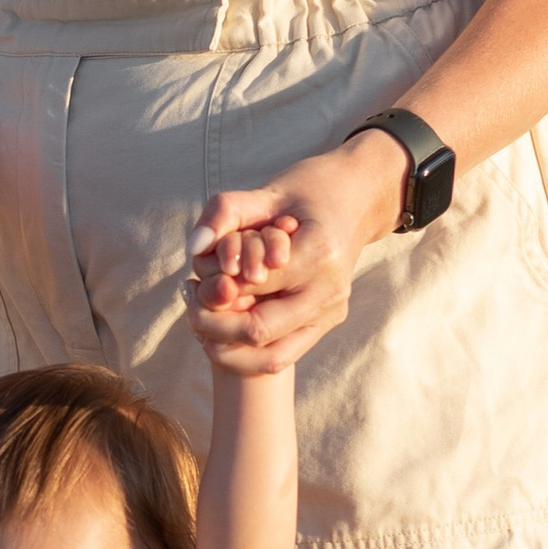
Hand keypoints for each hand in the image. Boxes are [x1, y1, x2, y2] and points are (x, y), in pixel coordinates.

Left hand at [186, 135, 407, 370]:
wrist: (358, 200)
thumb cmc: (307, 191)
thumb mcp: (267, 190)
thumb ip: (226, 212)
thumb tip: (193, 248)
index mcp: (318, 253)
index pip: (250, 286)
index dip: (212, 288)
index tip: (192, 278)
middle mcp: (329, 291)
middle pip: (258, 331)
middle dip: (212, 323)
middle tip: (190, 302)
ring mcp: (331, 313)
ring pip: (270, 358)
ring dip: (226, 347)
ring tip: (201, 320)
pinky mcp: (327, 324)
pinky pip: (281, 355)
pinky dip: (245, 351)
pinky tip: (223, 328)